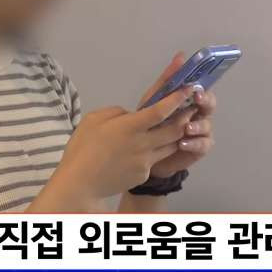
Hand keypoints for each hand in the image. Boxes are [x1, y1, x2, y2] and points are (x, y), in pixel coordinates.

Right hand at [51, 83, 194, 202]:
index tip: (187, 88)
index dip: (176, 99)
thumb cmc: (82, 148)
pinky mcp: (143, 174)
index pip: (160, 111)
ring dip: (178, 134)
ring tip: (180, 125)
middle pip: (174, 129)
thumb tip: (131, 115)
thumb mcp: (94, 119)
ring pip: (171, 145)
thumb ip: (117, 113)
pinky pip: (156, 159)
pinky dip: (158, 151)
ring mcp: (145, 161)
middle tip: (192, 107)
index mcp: (129, 127)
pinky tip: (151, 148)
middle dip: (186, 117)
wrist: (80, 183)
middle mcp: (142, 144)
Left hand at [139, 52, 217, 177]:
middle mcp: (198, 113)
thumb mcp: (155, 99)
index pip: (202, 87)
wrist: (144, 151)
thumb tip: (180, 55)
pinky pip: (203, 144)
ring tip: (186, 127)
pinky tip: (183, 143)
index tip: (195, 85)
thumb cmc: (152, 122)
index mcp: (189, 99)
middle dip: (205, 101)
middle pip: (210, 104)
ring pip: (207, 125)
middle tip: (197, 99)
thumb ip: (168, 79)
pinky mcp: (199, 148)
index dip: (202, 84)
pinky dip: (194, 143)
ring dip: (198, 125)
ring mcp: (200, 131)